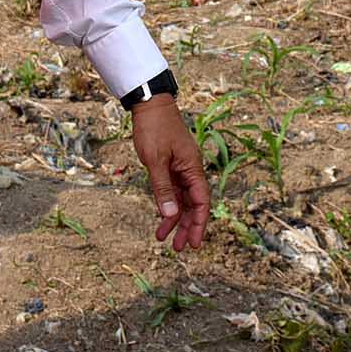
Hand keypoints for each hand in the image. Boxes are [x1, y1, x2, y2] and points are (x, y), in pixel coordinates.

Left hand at [132, 96, 209, 250]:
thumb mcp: (155, 160)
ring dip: (175, 218)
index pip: (201, 202)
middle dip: (187, 226)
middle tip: (179, 248)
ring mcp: (180, 167)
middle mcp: (190, 169)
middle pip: (193, 204)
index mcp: (192, 168)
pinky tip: (161, 216)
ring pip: (182, 199)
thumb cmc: (154, 127)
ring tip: (163, 238)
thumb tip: (169, 215)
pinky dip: (168, 204)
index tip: (194, 243)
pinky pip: (173, 189)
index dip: (199, 224)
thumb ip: (162, 188)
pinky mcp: (170, 164)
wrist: (150, 103)